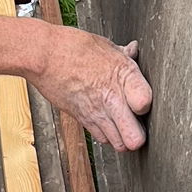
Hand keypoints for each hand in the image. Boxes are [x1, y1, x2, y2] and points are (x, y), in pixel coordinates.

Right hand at [29, 27, 151, 151]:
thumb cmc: (72, 47)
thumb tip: (133, 51)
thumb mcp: (105, 46)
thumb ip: (123, 55)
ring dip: (123, 137)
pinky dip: (107, 135)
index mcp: (123, 75)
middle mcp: (112, 98)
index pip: (146, 103)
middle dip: (139, 135)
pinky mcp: (83, 120)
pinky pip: (102, 139)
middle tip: (139, 126)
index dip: (148, 105)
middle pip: (135, 138)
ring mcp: (97, 112)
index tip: (144, 101)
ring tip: (124, 126)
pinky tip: (107, 122)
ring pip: (119, 144)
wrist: (44, 57)